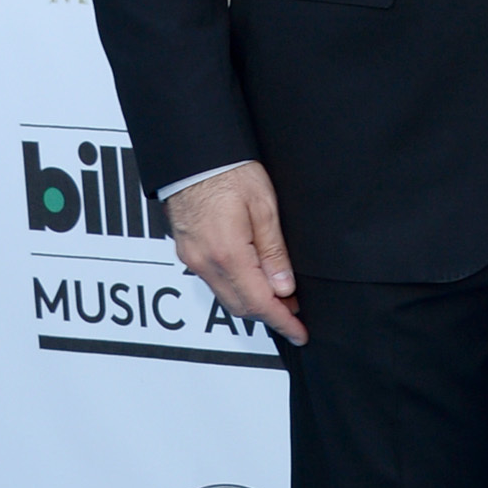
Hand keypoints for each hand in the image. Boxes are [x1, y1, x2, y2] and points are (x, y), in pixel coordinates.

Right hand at [165, 161, 307, 346]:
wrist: (194, 155)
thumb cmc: (229, 171)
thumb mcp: (265, 208)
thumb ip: (274, 251)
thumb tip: (283, 286)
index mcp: (228, 253)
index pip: (259, 302)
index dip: (282, 321)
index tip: (299, 332)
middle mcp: (205, 262)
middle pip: (241, 306)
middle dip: (270, 314)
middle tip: (296, 310)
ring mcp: (193, 258)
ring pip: (226, 297)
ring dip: (253, 302)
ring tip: (280, 294)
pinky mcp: (188, 251)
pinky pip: (214, 282)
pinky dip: (237, 289)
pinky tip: (254, 280)